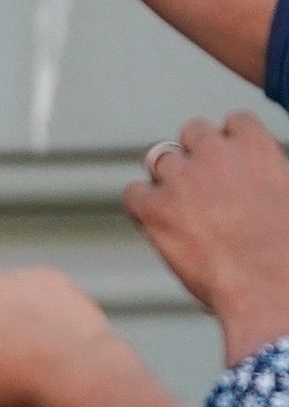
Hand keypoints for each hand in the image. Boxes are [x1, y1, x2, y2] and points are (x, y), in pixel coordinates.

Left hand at [124, 112, 288, 363]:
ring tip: (182, 207)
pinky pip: (134, 193)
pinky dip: (142, 205)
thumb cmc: (287, 253)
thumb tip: (260, 186)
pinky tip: (156, 222)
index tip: (231, 163)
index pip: (234, 121)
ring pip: (159, 157)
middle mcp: (216, 154)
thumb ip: (269, 177)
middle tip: (203, 184)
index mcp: (256, 148)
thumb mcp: (288, 197)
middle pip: (193, 131)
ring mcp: (181, 178)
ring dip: (168, 177)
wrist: (268, 285)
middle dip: (196, 153)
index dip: (230, 142)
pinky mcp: (154, 207)